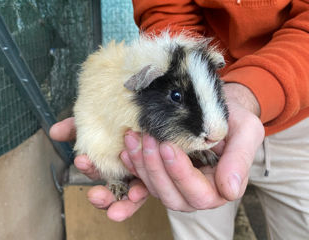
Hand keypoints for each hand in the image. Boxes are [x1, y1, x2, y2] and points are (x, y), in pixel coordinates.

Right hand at [49, 118, 149, 220]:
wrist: (152, 117)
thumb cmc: (125, 123)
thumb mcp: (101, 122)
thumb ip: (79, 127)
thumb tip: (55, 131)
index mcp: (110, 162)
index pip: (95, 170)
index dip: (88, 168)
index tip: (82, 159)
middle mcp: (125, 173)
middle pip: (111, 193)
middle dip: (101, 198)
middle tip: (95, 195)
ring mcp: (141, 178)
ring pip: (129, 198)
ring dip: (122, 203)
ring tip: (123, 198)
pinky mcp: (157, 179)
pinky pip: (149, 192)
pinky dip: (140, 195)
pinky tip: (136, 192)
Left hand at [117, 83, 264, 211]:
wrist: (216, 110)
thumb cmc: (233, 119)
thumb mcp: (245, 132)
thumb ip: (240, 160)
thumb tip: (230, 191)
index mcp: (220, 188)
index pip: (199, 194)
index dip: (181, 174)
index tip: (168, 147)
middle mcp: (196, 192)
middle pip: (172, 196)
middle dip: (156, 169)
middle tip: (147, 139)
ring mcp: (176, 186)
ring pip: (154, 189)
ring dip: (141, 165)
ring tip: (133, 138)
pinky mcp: (162, 175)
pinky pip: (144, 179)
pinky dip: (133, 166)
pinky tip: (126, 150)